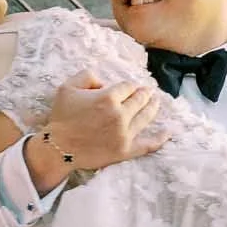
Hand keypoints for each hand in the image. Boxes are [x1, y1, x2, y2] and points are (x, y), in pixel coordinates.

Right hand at [35, 75, 163, 173]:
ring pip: (146, 116)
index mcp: (108, 97)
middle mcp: (119, 114)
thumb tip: (104, 82)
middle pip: (139, 99)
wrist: (58, 148)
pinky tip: (168, 133)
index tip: (128, 88)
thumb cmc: (61, 118)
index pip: (127, 87)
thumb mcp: (67, 87)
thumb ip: (87, 76)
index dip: (129, 86)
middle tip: (148, 91)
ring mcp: (125, 133)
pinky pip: (148, 144)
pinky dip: (159, 139)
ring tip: (156, 102)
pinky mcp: (125, 150)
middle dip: (145, 94)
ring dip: (153, 107)